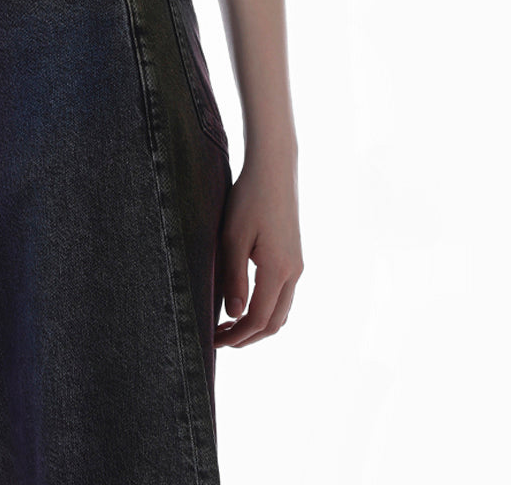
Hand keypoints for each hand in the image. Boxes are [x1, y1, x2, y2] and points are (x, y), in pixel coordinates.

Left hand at [214, 151, 302, 347]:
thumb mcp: (233, 238)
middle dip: (248, 337)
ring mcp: (297, 265)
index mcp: (278, 270)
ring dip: (258, 324)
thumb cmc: (250, 198)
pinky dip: (266, 309)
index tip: (214, 341)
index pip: (259, 319)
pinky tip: (245, 302)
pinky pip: (284, 295)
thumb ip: (234, 278)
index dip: (237, 336)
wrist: (274, 169)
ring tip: (229, 324)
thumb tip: (234, 315)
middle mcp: (294, 273)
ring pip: (282, 311)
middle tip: (219, 338)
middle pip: (275, 322)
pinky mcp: (294, 257)